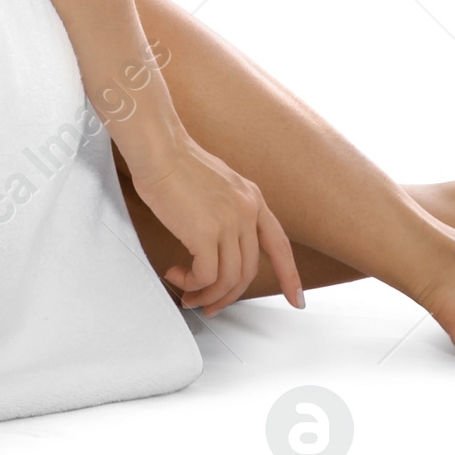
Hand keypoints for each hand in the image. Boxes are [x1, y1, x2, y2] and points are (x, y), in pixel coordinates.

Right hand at [129, 133, 304, 316]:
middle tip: (208, 304)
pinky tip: (175, 274)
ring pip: (228, 280)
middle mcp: (247, 211)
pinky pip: (206, 276)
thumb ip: (228, 211)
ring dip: (206, 294)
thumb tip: (220, 243)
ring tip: (187, 293)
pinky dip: (191, 283)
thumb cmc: (176, 164)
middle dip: (228, 296)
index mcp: (252, 198)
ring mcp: (229, 223)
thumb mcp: (218, 184)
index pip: (279, 244)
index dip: (290, 275)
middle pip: (248, 271)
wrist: (159, 149)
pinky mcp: (206, 233)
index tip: (296, 299)